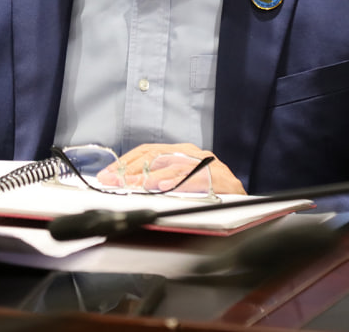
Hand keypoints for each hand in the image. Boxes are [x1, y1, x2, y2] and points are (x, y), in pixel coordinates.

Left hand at [98, 143, 245, 194]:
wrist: (241, 197)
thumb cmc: (208, 189)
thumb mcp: (180, 179)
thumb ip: (157, 178)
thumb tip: (126, 184)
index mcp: (180, 151)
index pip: (147, 151)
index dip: (125, 162)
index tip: (107, 174)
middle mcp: (190, 153)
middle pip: (155, 157)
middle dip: (130, 170)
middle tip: (112, 181)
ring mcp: (203, 164)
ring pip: (171, 166)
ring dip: (148, 177)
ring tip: (132, 185)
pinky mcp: (216, 177)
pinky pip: (194, 178)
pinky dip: (176, 181)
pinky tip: (162, 186)